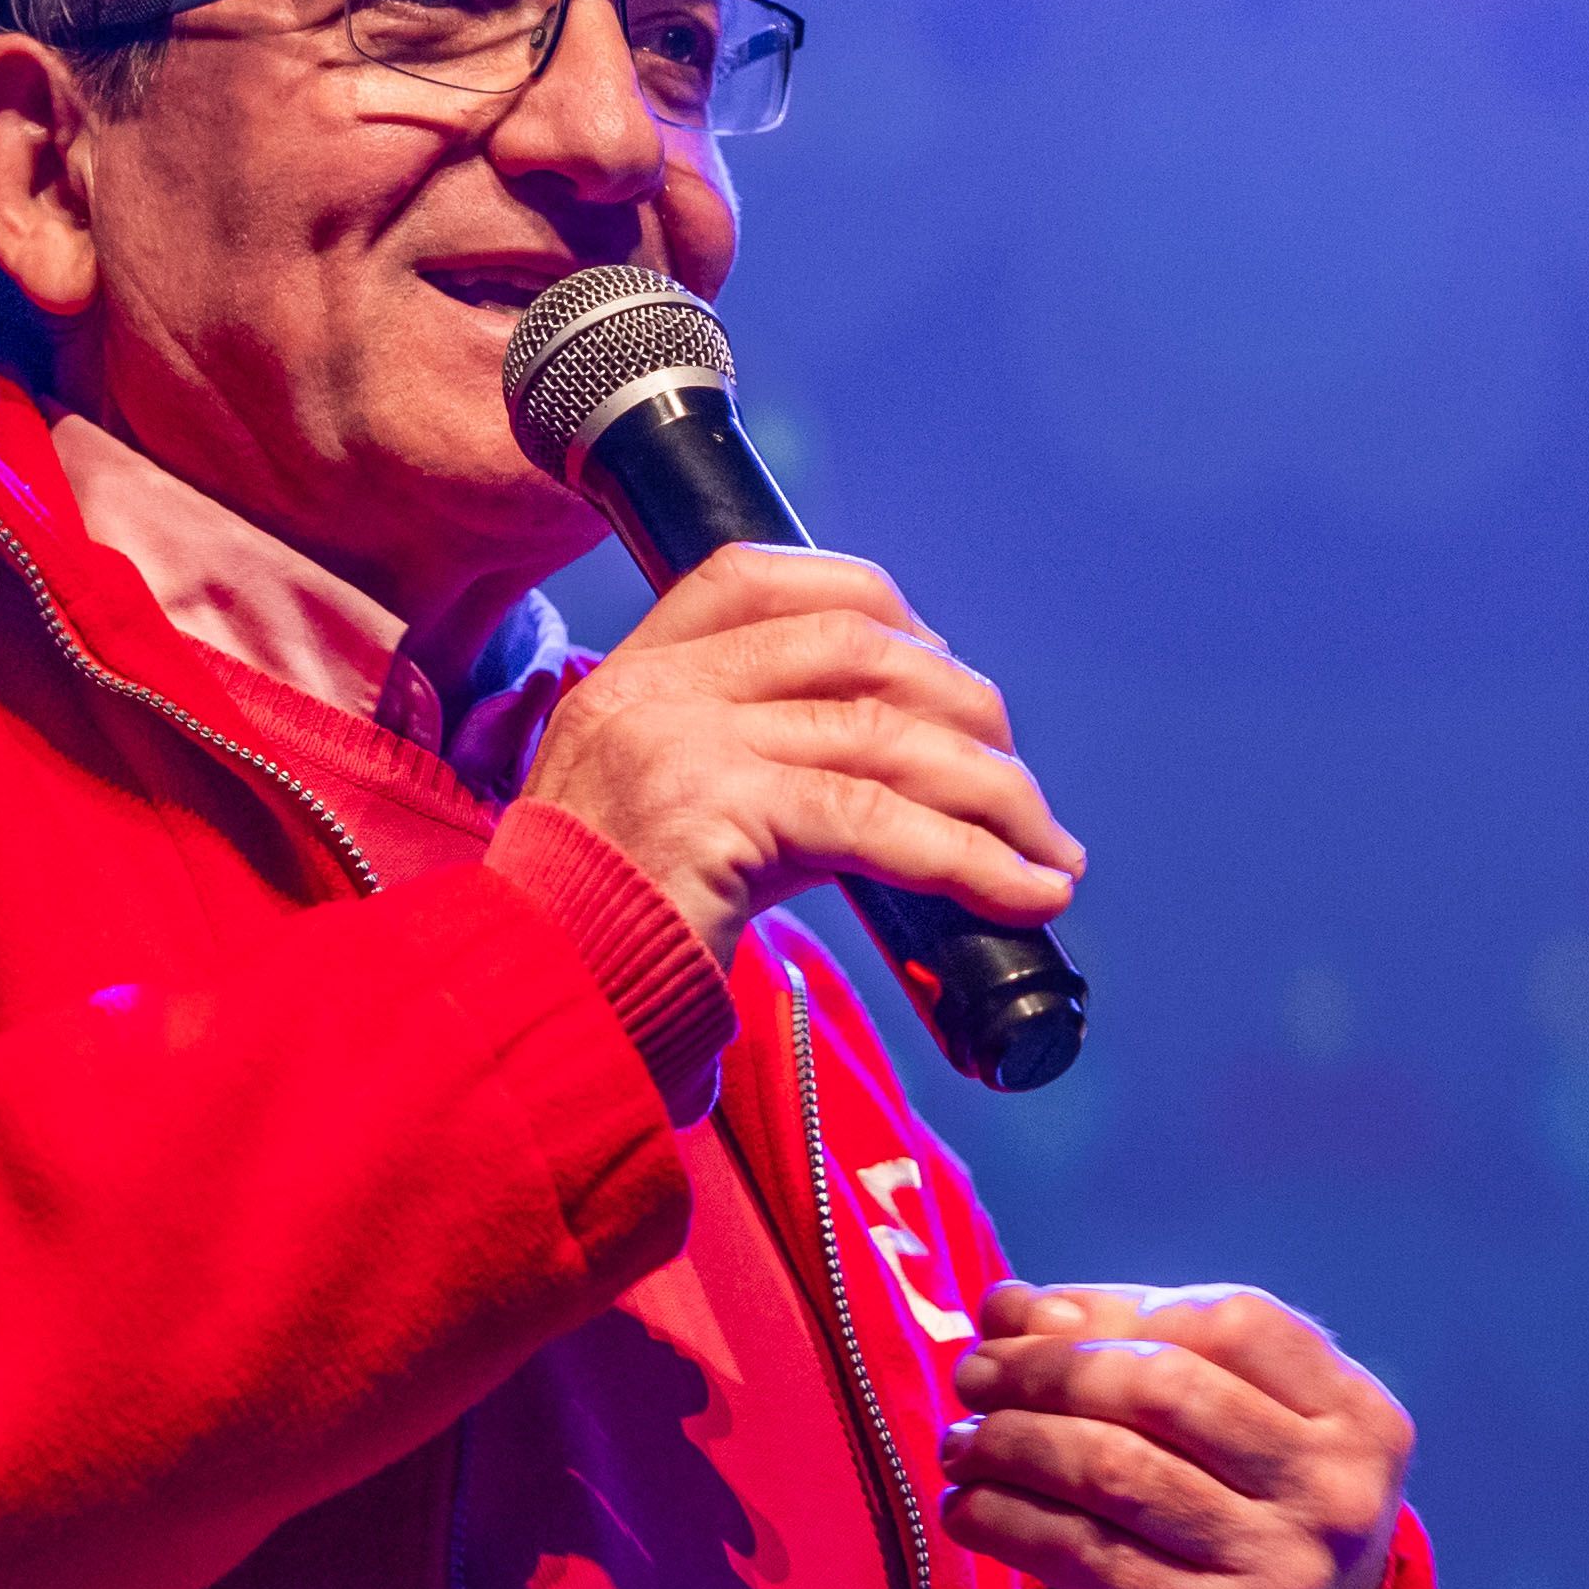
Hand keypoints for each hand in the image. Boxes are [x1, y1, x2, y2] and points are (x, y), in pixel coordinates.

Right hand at [513, 543, 1081, 959]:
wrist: (539, 1011)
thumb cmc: (614, 934)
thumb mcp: (681, 814)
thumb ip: (765, 765)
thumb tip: (914, 764)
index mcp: (635, 673)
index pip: (756, 577)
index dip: (871, 604)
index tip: (940, 661)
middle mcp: (652, 691)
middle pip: (850, 647)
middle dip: (961, 709)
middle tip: (1018, 788)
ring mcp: (678, 744)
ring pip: (881, 735)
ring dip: (992, 793)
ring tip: (1050, 852)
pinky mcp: (713, 815)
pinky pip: (875, 824)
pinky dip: (970, 858)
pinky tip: (1023, 892)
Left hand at [942, 1280, 1413, 1588]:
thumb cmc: (1238, 1517)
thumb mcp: (1223, 1428)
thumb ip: (1132, 1348)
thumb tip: (1010, 1304)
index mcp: (1359, 1417)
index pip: (1230, 1322)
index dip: (1115, 1307)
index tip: (1025, 1316)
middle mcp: (1337, 1493)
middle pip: (1163, 1389)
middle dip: (1046, 1370)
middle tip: (972, 1374)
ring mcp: (1280, 1569)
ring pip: (1112, 1469)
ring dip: (1011, 1443)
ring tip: (962, 1442)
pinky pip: (1081, 1553)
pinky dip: (1006, 1520)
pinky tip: (969, 1507)